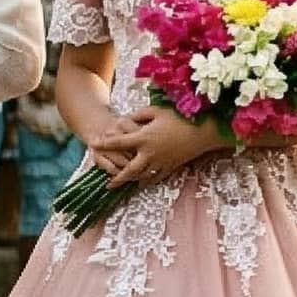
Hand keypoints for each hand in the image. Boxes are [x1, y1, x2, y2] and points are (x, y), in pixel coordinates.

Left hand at [87, 106, 221, 188]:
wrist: (203, 132)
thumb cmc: (180, 117)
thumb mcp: (157, 111)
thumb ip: (139, 114)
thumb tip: (128, 118)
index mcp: (144, 138)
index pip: (119, 143)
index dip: (104, 143)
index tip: (93, 144)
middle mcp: (149, 153)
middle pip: (128, 169)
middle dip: (117, 178)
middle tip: (107, 184)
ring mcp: (161, 162)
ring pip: (142, 176)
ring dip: (131, 181)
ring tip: (123, 184)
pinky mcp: (171, 166)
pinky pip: (156, 177)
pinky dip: (148, 181)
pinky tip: (143, 183)